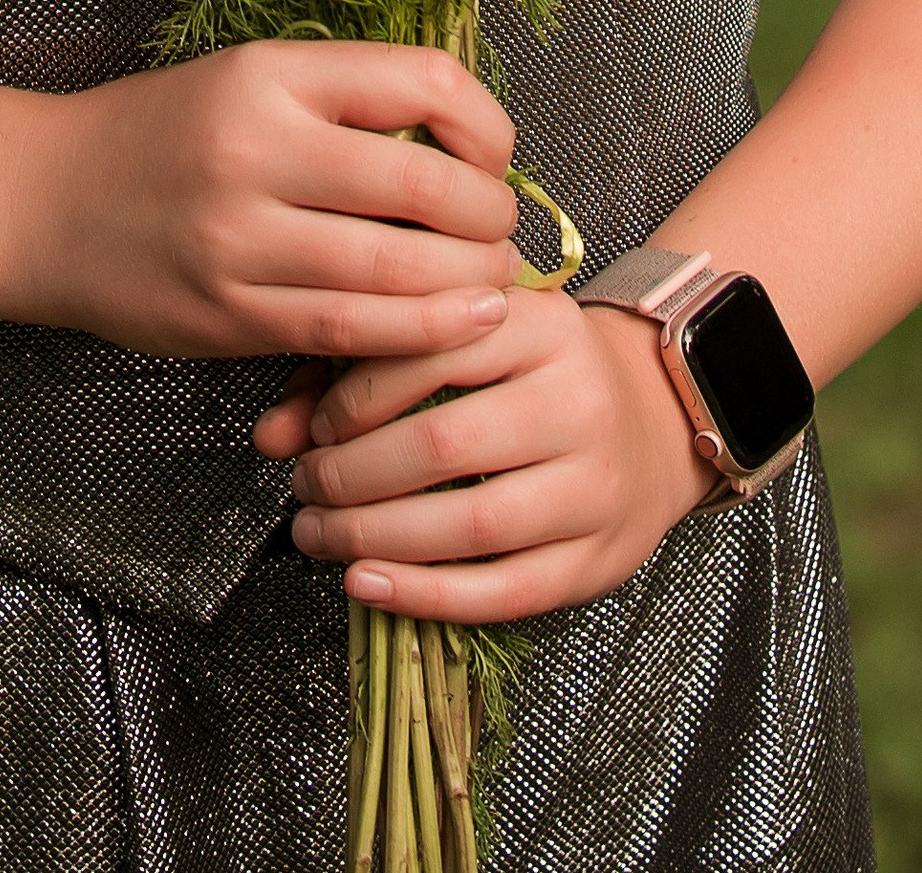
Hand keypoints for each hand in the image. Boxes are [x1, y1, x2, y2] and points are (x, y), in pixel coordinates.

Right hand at [8, 41, 520, 365]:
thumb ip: (344, 104)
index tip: (496, 155)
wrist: (44, 200)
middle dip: (489, 218)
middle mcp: (257, 147)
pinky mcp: (228, 313)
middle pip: (425, 187)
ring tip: (494, 286)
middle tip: (502, 232)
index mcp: (271, 74)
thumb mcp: (248, 79)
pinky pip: (346, 331)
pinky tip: (453, 327)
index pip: (423, 83)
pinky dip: (415, 334)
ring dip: (468, 285)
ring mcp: (239, 237)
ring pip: (396, 272)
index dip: (487, 126)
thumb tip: (466, 149)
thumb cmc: (165, 134)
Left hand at [258, 287, 708, 620]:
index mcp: (544, 325)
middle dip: (352, 475)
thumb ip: (362, 372)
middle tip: (305, 487)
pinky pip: (504, 590)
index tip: (316, 426)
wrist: (651, 419)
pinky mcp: (597, 558)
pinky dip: (425, 595)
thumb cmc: (529, 375)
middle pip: (444, 444)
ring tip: (319, 534)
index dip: (357, 396)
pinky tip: (366, 583)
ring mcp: (595, 483)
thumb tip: (270, 436)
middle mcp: (578, 399)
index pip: (434, 351)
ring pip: (472, 523)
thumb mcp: (464, 342)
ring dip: (376, 538)